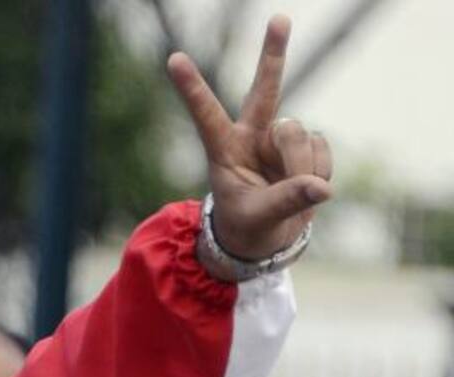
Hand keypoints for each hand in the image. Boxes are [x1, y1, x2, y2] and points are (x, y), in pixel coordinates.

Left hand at [168, 15, 332, 260]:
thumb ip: (286, 202)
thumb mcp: (259, 219)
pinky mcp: (307, 143)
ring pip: (298, 134)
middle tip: (279, 18)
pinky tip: (306, 185)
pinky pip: (321, 149)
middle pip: (265, 89)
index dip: (192, 89)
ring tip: (288, 189)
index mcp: (223, 149)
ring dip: (299, 166)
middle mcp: (252, 135)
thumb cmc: (248, 226)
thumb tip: (321, 188)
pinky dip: (318, 172)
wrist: (267, 236)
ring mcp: (280, 137)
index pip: (205, 115)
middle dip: (273, 54)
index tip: (173, 59)